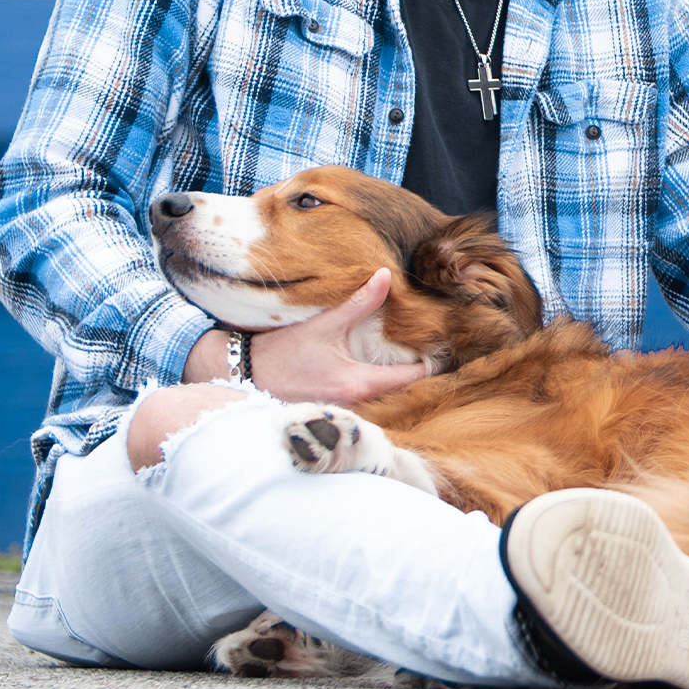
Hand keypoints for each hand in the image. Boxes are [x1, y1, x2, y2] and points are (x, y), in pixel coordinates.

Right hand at [184, 268, 426, 403]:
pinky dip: (372, 391)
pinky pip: (361, 406)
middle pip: (397, 392)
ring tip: (409, 359)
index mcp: (359, 384)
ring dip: (393, 383)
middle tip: (431, 349)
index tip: (444, 349)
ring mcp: (342, 413)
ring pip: (380, 401)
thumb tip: (385, 276)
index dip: (430, 364)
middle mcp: (354, 404)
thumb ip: (359, 302)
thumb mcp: (325, 323)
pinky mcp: (330, 413)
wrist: (243, 375)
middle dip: (414, 373)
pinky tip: (376, 373)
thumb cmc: (282, 351)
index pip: (410, 378)